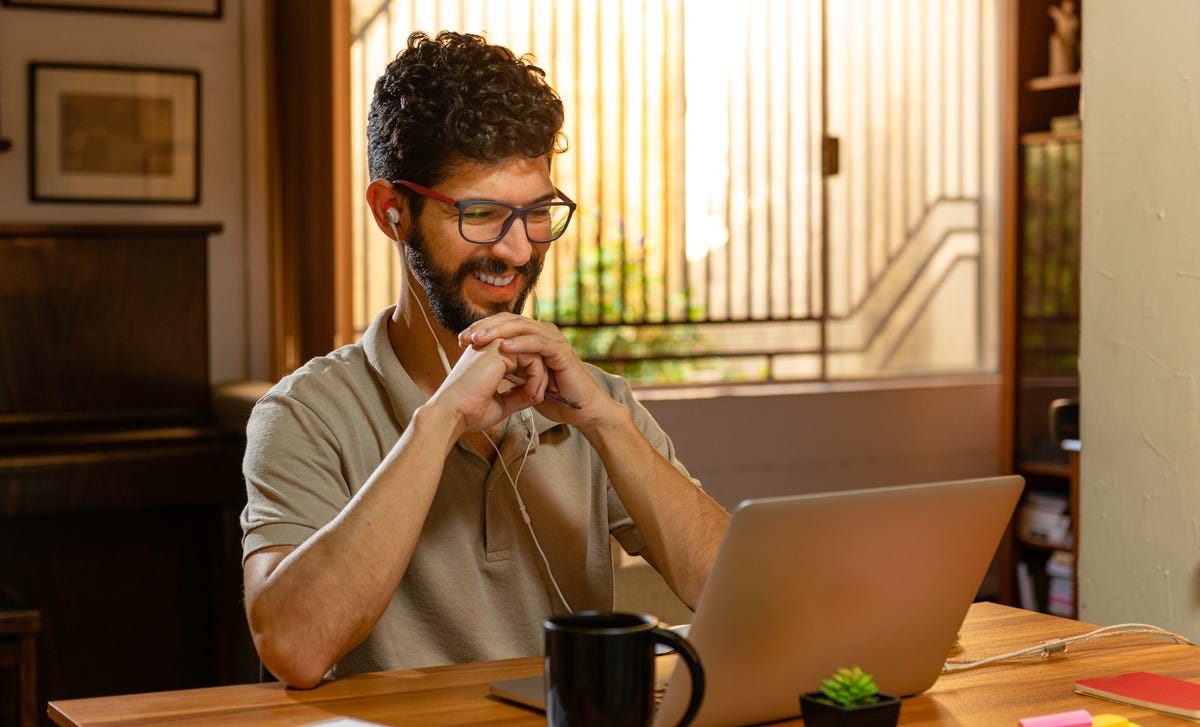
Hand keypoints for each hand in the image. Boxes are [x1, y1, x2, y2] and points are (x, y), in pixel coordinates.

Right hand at [427, 338, 535, 437]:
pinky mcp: (499, 350)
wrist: (453, 414)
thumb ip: (518, 396)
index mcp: (488, 357)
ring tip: (536, 397)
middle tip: (540, 397)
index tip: (535, 397)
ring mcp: (494, 345)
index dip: (533, 377)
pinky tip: (532, 393)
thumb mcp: (501, 404)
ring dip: (541, 377)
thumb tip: (536, 395)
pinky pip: (532, 357)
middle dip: (541, 376)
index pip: (521, 358)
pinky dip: (537, 377)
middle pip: (530, 352)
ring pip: (534, 353)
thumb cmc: (469, 412)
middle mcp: (491, 347)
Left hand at [457, 313, 613, 426]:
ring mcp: (552, 340)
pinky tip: (503, 347)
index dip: (480, 330)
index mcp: (532, 337)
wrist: (581, 410)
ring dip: (497, 332)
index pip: (502, 325)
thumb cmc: (555, 396)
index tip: (460, 341)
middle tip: (465, 337)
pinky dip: (520, 344)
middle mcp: (542, 333)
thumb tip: (484, 365)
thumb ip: (509, 368)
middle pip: (509, 321)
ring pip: (521, 328)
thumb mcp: (523, 379)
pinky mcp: (561, 351)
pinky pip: (537, 342)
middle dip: (484, 328)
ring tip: (479, 339)